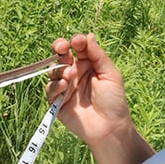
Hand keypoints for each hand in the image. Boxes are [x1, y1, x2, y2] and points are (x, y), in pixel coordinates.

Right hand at [46, 33, 135, 149]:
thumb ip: (98, 55)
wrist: (109, 128)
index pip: (77, 48)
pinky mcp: (58, 101)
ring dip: (59, 69)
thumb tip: (88, 36)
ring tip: (69, 74)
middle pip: (61, 55)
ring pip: (53, 70)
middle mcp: (75, 73)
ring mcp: (65, 87)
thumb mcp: (110, 74)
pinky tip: (64, 85)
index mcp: (88, 64)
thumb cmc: (114, 101)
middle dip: (59, 47)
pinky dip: (55, 85)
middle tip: (62, 47)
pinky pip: (50, 89)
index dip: (76, 42)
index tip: (78, 42)